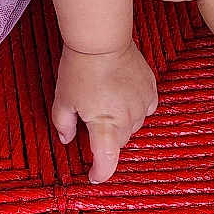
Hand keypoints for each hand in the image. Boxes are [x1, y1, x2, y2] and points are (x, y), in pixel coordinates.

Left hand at [51, 41, 157, 183]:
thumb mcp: (63, 98)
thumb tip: (67, 139)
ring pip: (132, 125)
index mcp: (105, 126)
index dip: (100, 172)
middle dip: (105, 135)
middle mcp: (128, 119)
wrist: (101, 38)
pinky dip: (135, 106)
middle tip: (91, 114)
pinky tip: (123, 94)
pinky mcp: (150, 89)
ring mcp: (142, 104)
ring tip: (105, 97)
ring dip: (120, 119)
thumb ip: (63, 124)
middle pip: (118, 140)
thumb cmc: (80, 67)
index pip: (107, 161)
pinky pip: (145, 107)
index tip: (93, 175)